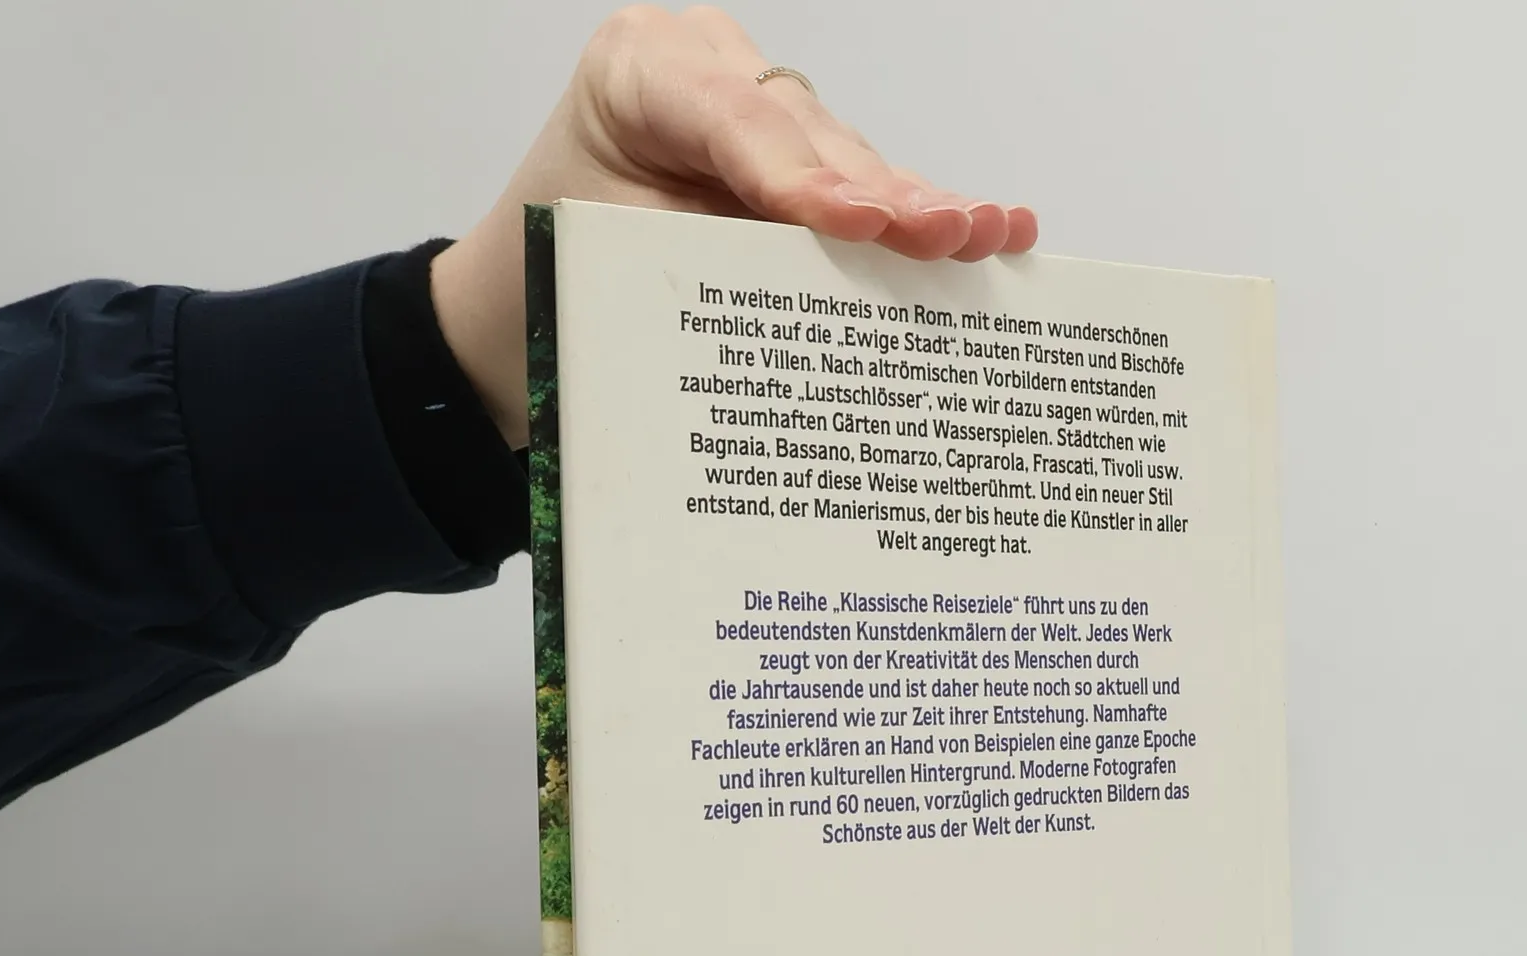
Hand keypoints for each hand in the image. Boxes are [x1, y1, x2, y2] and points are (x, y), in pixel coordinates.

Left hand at [431, 5, 1038, 446]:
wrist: (527, 309)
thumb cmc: (559, 287)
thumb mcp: (614, 274)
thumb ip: (707, 269)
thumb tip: (816, 313)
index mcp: (637, 73)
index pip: (731, 119)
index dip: (798, 173)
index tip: (853, 220)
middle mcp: (708, 73)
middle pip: (810, 136)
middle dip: (881, 195)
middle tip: (942, 235)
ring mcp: (762, 113)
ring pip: (852, 165)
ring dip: (922, 213)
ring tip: (989, 237)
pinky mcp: (802, 164)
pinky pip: (867, 196)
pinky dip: (922, 225)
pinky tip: (999, 230)